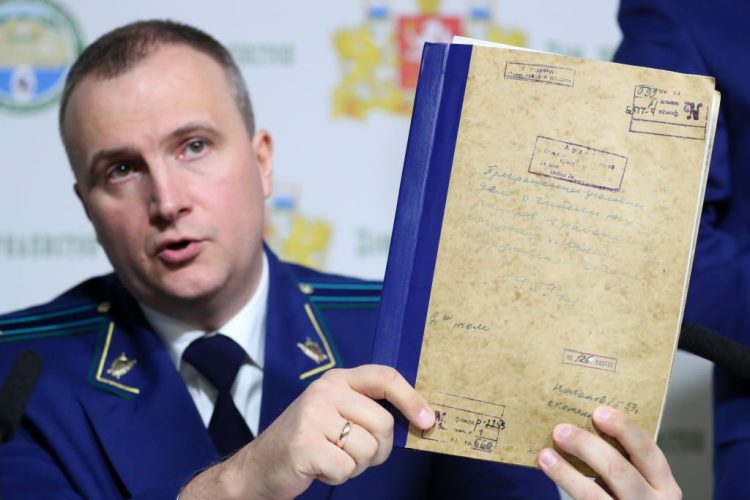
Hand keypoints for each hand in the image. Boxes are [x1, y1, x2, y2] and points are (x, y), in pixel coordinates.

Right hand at [181, 364, 434, 498]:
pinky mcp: (304, 444)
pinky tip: (319, 469)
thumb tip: (420, 419)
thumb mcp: (336, 415)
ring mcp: (313, 416)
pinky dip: (338, 477)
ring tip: (331, 459)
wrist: (258, 468)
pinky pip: (346, 468)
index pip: (385, 377)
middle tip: (354, 455)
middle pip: (383, 423)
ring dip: (355, 465)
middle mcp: (325, 390)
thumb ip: (368, 411)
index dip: (411, 398)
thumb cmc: (308, 442)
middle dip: (378, 450)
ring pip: (367, 449)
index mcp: (337, 379)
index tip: (428, 421)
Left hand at [538, 406, 680, 498]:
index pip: (648, 451)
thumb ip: (623, 461)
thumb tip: (583, 428)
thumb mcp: (640, 482)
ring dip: (566, 471)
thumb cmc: (630, 498)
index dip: (624, 429)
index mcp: (664, 485)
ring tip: (546, 455)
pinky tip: (551, 471)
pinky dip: (565, 483)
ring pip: (593, 493)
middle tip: (561, 430)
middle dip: (586, 446)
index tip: (599, 412)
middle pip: (618, 470)